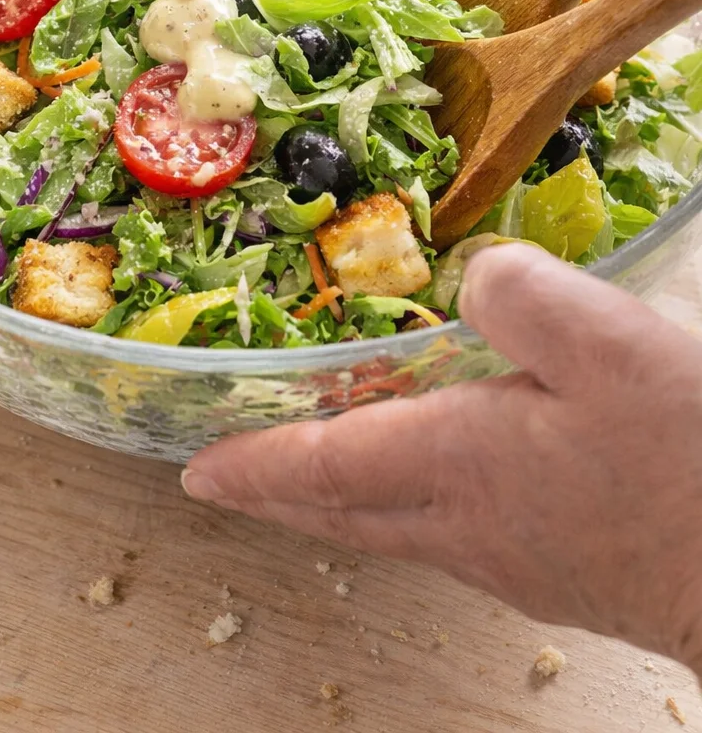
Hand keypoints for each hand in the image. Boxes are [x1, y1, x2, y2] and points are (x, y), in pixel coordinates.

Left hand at [181, 246, 701, 673]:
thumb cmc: (691, 461)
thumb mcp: (605, 342)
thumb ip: (517, 294)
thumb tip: (471, 277)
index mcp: (461, 465)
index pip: (323, 466)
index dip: (256, 462)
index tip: (197, 468)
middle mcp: (472, 525)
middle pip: (346, 513)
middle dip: (280, 492)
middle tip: (232, 478)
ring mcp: (518, 558)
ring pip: (396, 528)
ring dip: (342, 499)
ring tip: (318, 471)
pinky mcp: (563, 570)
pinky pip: (452, 534)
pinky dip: (409, 504)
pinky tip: (440, 483)